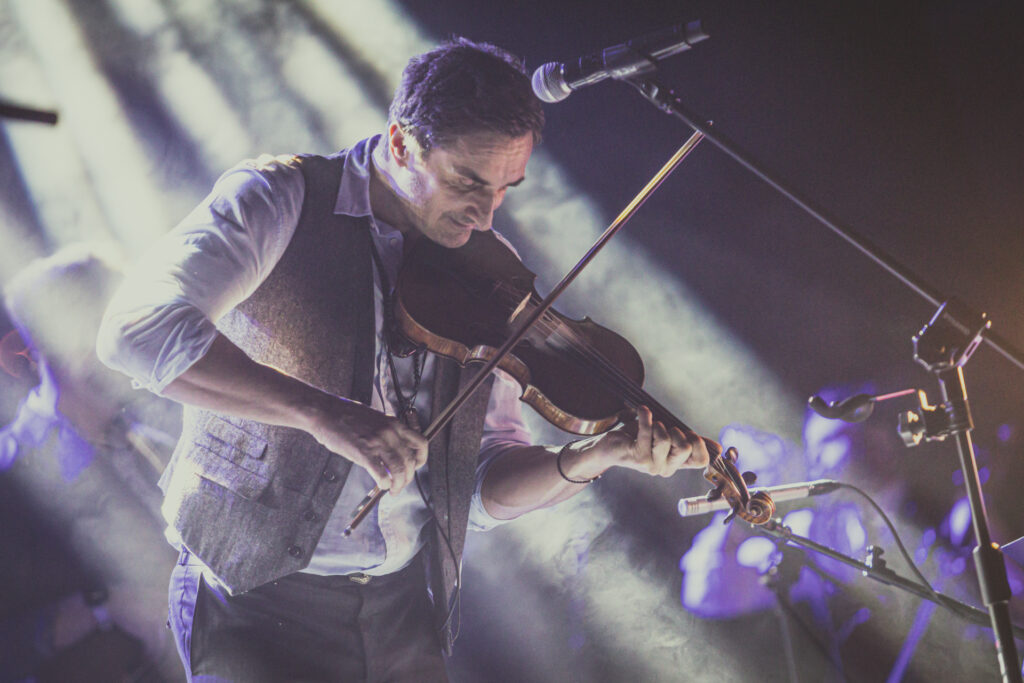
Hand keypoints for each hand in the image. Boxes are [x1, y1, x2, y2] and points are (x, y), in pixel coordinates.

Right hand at [306, 396, 427, 494]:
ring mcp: (378, 442)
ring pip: (399, 469)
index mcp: (394, 423)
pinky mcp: (364, 452)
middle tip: (401, 484)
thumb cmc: (346, 416)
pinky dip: (384, 483)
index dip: (421, 459)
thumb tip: (393, 454)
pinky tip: (382, 485)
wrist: (326, 412)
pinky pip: (381, 473)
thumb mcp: (375, 420)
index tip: (416, 467)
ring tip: (393, 490)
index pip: (421, 442)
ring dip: (398, 484)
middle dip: (408, 477)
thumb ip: (387, 434)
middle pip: (410, 461)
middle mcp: (390, 432)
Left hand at [574, 406, 718, 478]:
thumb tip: (719, 449)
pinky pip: (648, 430)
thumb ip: (689, 441)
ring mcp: (651, 465)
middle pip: (686, 446)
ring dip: (657, 424)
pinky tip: (642, 410)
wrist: (609, 448)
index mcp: (675, 466)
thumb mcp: (668, 439)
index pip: (701, 461)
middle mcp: (665, 469)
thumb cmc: (638, 440)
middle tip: (662, 428)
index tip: (688, 433)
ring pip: (666, 437)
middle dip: (677, 430)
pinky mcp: (637, 455)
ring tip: (648, 426)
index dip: (700, 444)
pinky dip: (646, 416)